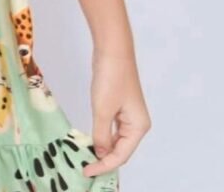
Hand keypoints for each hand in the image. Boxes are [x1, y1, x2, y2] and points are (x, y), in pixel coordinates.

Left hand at [82, 48, 150, 178]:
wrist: (112, 50)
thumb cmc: (111, 79)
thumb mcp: (103, 110)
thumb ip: (101, 135)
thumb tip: (101, 154)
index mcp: (138, 127)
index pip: (121, 156)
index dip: (104, 166)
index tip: (86, 172)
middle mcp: (137, 123)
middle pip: (120, 150)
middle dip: (104, 159)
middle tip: (84, 167)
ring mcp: (128, 114)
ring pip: (115, 139)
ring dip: (102, 148)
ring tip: (86, 157)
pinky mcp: (119, 105)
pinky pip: (111, 128)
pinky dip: (102, 135)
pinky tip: (92, 140)